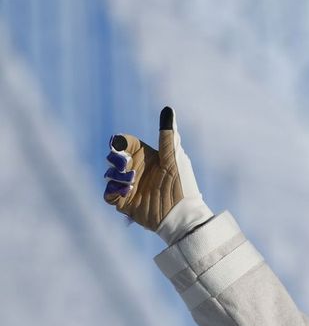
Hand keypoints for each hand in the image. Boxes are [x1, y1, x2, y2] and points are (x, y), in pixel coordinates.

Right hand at [103, 106, 213, 244]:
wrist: (182, 216)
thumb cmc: (183, 186)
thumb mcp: (174, 159)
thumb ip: (168, 136)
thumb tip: (168, 109)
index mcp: (146, 157)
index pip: (123, 143)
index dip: (118, 142)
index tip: (118, 144)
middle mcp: (136, 170)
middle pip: (112, 157)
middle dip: (115, 159)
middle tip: (125, 165)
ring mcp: (129, 186)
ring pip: (109, 174)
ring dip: (117, 176)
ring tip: (131, 181)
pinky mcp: (125, 202)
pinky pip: (108, 194)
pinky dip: (112, 191)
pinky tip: (126, 192)